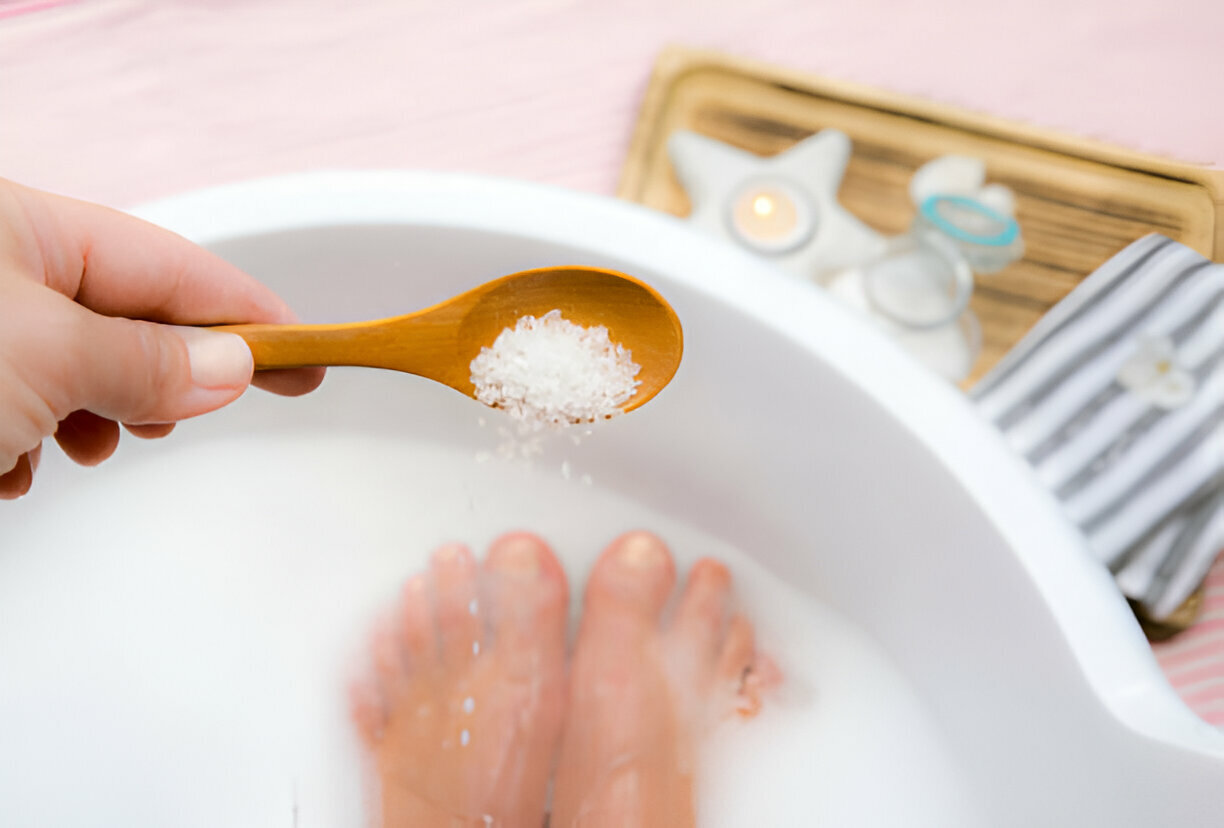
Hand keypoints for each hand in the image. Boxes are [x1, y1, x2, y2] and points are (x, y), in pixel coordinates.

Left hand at [0, 179, 324, 498]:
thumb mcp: (45, 356)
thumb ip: (144, 361)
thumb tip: (227, 366)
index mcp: (19, 227)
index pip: (170, 265)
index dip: (246, 311)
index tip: (304, 350)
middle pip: (128, 318)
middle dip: (160, 376)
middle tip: (195, 413)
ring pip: (78, 369)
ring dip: (97, 418)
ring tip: (92, 443)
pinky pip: (26, 405)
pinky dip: (36, 442)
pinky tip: (16, 463)